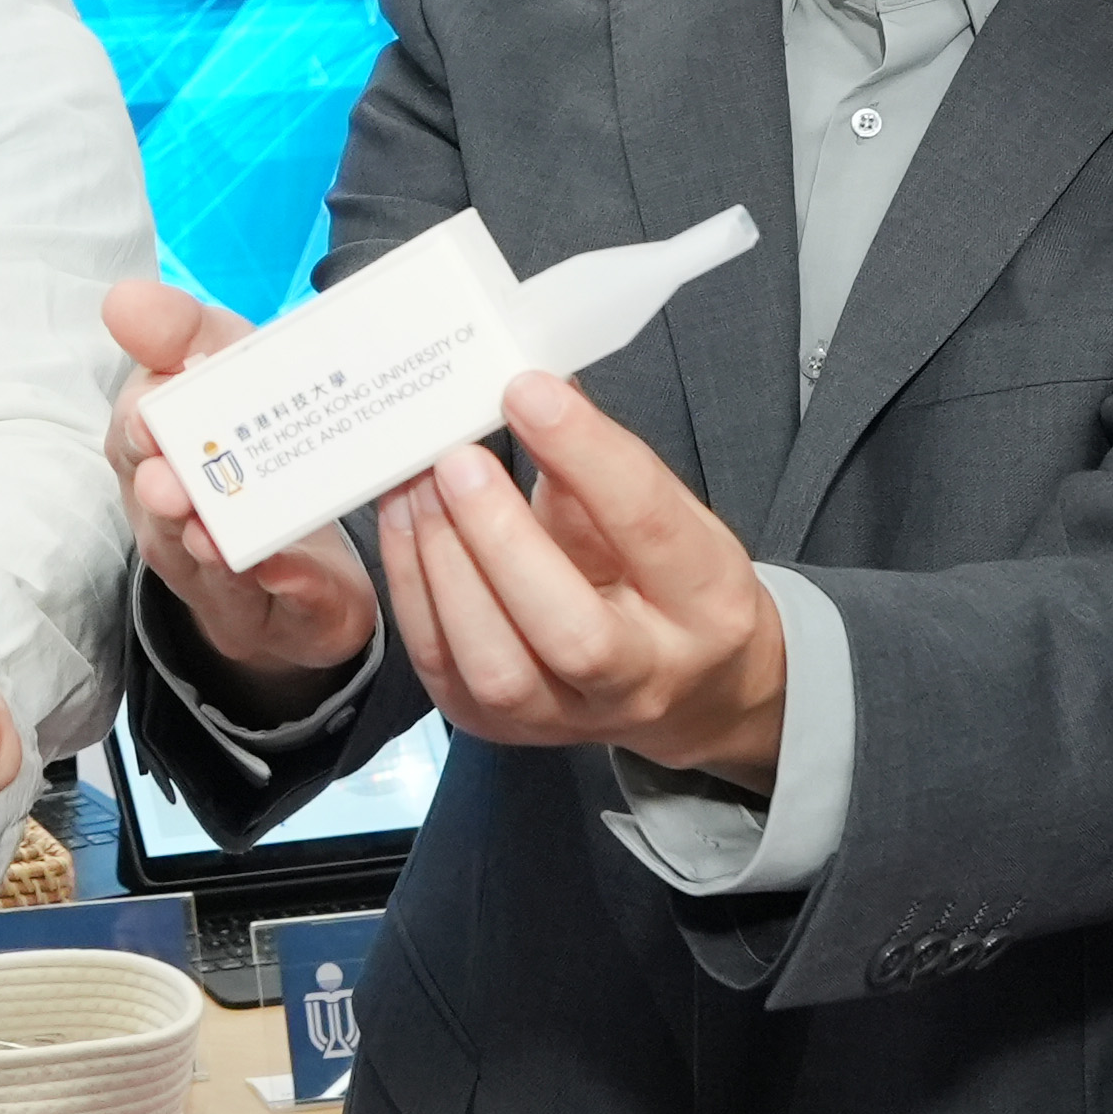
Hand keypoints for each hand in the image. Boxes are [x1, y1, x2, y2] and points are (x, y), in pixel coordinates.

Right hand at [104, 280, 382, 698]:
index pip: (136, 429)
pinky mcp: (273, 610)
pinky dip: (285, 587)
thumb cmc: (256, 449)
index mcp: (159, 449)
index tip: (152, 410)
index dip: (142, 419)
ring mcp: (214, 571)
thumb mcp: (233, 369)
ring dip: (204, 545)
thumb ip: (188, 333)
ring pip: (199, 561)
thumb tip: (125, 300)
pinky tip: (287, 571)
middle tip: (169, 479)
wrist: (299, 567)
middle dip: (160, 487)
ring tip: (210, 535)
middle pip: (154, 503)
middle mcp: (170, 514)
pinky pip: (277, 602)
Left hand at [374, 370, 785, 786]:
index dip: (586, 454)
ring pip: (496, 664)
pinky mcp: (504, 729)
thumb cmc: (672, 582)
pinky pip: (444, 667)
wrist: (688, 689)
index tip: (527, 390)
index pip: (649, 527)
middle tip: (456, 458)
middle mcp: (645, 679)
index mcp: (707, 605)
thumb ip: (602, 468)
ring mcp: (569, 717)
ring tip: (417, 484)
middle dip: (501, 537)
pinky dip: (415, 589)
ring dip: (444, 565)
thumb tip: (532, 384)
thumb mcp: (672, 517)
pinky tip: (405, 525)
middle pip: (571, 630)